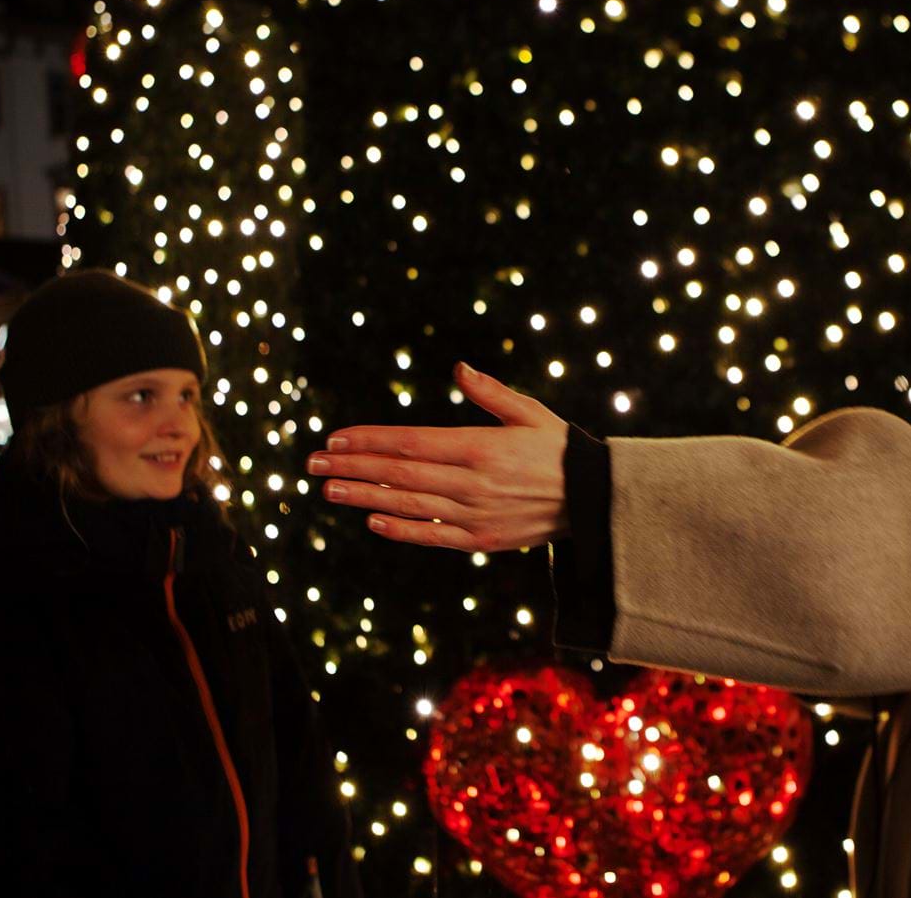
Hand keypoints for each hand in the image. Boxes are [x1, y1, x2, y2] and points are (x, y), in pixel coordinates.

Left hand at [308, 362, 568, 552]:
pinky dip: (401, 529)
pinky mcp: (482, 541)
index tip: (335, 437)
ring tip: (329, 490)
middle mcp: (472, 482)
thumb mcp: (530, 411)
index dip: (368, 440)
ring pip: (408, 505)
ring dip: (364, 497)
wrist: (596, 500)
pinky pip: (433, 535)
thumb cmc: (560, 448)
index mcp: (480, 446)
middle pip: (399, 473)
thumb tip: (459, 368)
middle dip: (352, 467)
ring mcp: (475, 515)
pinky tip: (372, 521)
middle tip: (314, 463)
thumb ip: (490, 392)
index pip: (409, 441)